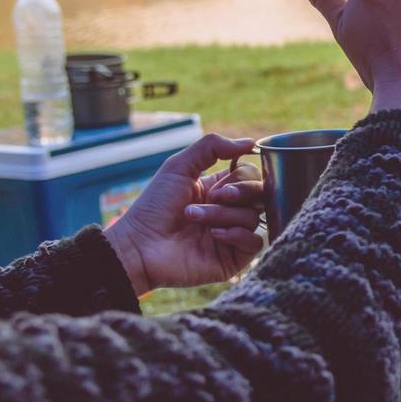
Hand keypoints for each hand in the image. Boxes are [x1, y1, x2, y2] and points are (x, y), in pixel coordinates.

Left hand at [105, 134, 265, 296]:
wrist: (140, 245)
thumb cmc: (155, 207)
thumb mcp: (179, 166)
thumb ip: (212, 147)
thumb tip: (251, 143)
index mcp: (218, 190)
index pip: (250, 175)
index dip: (240, 176)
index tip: (216, 184)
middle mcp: (228, 211)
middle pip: (259, 194)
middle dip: (240, 192)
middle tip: (216, 197)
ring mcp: (232, 235)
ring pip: (253, 216)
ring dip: (223, 214)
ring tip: (194, 218)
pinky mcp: (233, 258)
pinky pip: (256, 241)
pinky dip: (237, 234)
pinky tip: (213, 235)